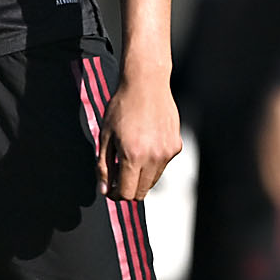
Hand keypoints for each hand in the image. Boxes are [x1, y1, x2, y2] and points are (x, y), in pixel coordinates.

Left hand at [100, 62, 184, 202]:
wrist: (146, 84)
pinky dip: (152, 163)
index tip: (110, 189)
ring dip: (140, 176)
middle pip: (141, 192)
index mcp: (133, 155)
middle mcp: (153, 157)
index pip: (126, 193)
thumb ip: (103, 166)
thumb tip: (105, 189)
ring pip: (153, 180)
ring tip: (131, 157)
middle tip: (118, 177)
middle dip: (128, 189)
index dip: (115, 195)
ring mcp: (167, 152)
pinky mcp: (176, 146)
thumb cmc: (123, 106)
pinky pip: (162, 165)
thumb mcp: (105, 136)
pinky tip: (145, 144)